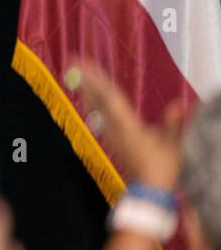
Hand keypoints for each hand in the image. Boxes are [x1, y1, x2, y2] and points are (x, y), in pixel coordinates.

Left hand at [70, 61, 183, 189]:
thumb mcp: (171, 144)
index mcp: (126, 125)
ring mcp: (111, 133)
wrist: (149, 189)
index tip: (84, 64)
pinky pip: (99, 114)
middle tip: (73, 59)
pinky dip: (93, 101)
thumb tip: (177, 103)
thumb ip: (172, 123)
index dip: (96, 79)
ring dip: (88, 88)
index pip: (109, 96)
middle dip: (86, 78)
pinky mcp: (112, 139)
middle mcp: (114, 127)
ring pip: (96, 106)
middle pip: (97, 97)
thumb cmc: (161, 166)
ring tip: (78, 72)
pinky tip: (90, 96)